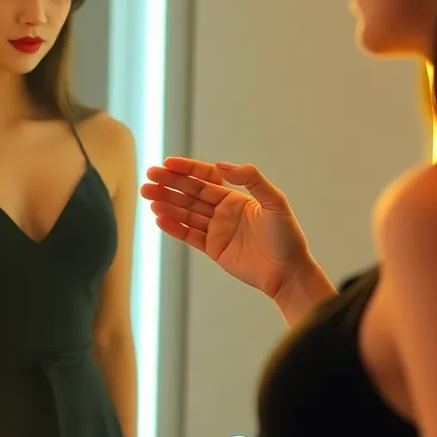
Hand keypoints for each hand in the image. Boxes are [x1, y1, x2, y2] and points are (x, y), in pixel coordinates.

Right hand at [140, 157, 314, 301]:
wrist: (288, 272)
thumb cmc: (287, 236)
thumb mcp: (275, 201)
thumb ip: (250, 179)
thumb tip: (220, 164)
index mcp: (236, 197)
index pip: (206, 177)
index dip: (187, 169)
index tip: (167, 163)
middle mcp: (223, 211)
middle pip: (191, 194)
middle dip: (169, 184)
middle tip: (149, 178)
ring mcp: (216, 230)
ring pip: (186, 213)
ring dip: (167, 204)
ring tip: (148, 196)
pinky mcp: (213, 249)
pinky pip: (189, 235)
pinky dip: (174, 227)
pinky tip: (159, 218)